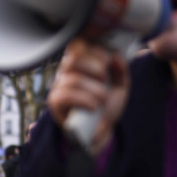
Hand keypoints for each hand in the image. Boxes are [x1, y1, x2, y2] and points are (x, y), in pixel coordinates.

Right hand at [47, 38, 129, 153]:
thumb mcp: (120, 86)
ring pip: (73, 78)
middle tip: (105, 80)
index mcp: (81, 63)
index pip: (78, 44)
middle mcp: (67, 71)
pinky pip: (66, 95)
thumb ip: (121, 70)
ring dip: (94, 89)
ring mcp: (59, 85)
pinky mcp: (55, 102)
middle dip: (95, 67)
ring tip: (103, 98)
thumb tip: (115, 56)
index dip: (94, 49)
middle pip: (73, 57)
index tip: (108, 61)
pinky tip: (94, 106)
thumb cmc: (107, 105)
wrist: (100, 131)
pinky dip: (84, 100)